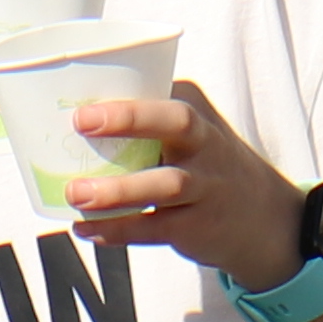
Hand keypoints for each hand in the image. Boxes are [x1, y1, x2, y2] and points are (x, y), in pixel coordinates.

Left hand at [59, 83, 307, 283]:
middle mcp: (206, 143)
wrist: (263, 219)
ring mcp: (206, 185)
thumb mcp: (186, 135)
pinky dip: (118, 230)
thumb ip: (139, 125)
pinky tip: (87, 229)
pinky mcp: (198, 225)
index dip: (120, 98)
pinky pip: (154, 228)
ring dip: (118, 190)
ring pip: (165, 183)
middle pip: (176, 122)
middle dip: (130, 119)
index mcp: (194, 110)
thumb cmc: (201, 165)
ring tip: (76, 195)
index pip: (159, 91)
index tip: (78, 107)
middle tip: (81, 123)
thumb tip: (59, 124)